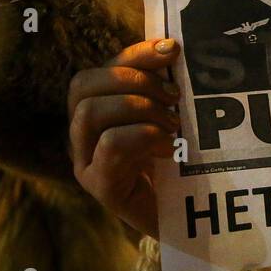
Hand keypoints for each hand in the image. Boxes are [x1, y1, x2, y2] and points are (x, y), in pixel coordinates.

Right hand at [68, 39, 182, 238]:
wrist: (189, 223)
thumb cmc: (179, 167)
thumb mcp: (168, 119)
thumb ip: (161, 89)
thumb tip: (171, 48)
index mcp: (95, 114)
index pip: (97, 72)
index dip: (132, 55)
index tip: (171, 49)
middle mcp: (81, 138)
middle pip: (82, 86)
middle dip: (133, 80)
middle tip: (174, 98)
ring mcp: (86, 164)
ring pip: (89, 113)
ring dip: (139, 108)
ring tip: (173, 124)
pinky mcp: (102, 188)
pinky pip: (111, 145)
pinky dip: (144, 136)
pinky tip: (169, 147)